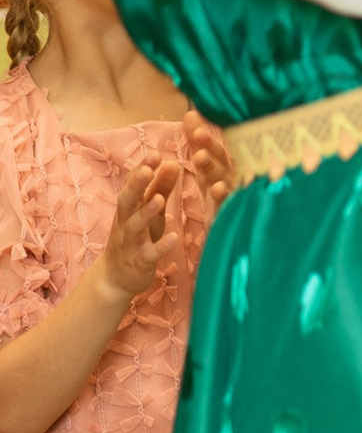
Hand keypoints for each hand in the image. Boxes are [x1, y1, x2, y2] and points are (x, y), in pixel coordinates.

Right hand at [98, 158, 183, 300]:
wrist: (115, 279)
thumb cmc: (137, 238)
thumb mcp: (149, 212)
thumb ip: (160, 188)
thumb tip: (171, 162)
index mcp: (128, 209)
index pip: (132, 184)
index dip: (141, 169)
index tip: (155, 153)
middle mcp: (125, 223)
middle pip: (127, 201)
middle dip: (136, 185)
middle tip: (148, 168)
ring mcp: (130, 243)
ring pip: (134, 226)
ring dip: (146, 212)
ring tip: (160, 199)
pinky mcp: (139, 262)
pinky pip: (149, 254)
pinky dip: (161, 246)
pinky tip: (174, 237)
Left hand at [183, 112, 232, 211]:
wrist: (237, 228)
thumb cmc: (220, 193)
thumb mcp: (207, 167)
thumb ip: (199, 143)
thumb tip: (191, 113)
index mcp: (224, 167)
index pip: (216, 150)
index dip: (206, 137)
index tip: (193, 125)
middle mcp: (232, 178)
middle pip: (221, 160)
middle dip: (210, 147)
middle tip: (198, 135)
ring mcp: (234, 194)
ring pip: (224, 178)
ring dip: (212, 167)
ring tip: (199, 156)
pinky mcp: (232, 213)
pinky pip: (228, 204)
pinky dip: (224, 196)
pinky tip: (218, 188)